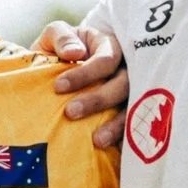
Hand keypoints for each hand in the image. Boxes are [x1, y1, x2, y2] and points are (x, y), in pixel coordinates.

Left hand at [39, 23, 130, 150]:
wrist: (61, 67)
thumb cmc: (58, 49)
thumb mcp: (54, 36)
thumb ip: (61, 37)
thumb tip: (75, 53)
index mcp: (109, 47)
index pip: (106, 59)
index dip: (86, 73)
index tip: (58, 86)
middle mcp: (126, 69)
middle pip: (122, 85)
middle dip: (98, 99)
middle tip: (71, 113)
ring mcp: (131, 93)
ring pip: (133, 108)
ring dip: (117, 125)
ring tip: (97, 141)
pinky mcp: (129, 114)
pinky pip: (133, 127)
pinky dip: (126, 139)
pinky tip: (114, 151)